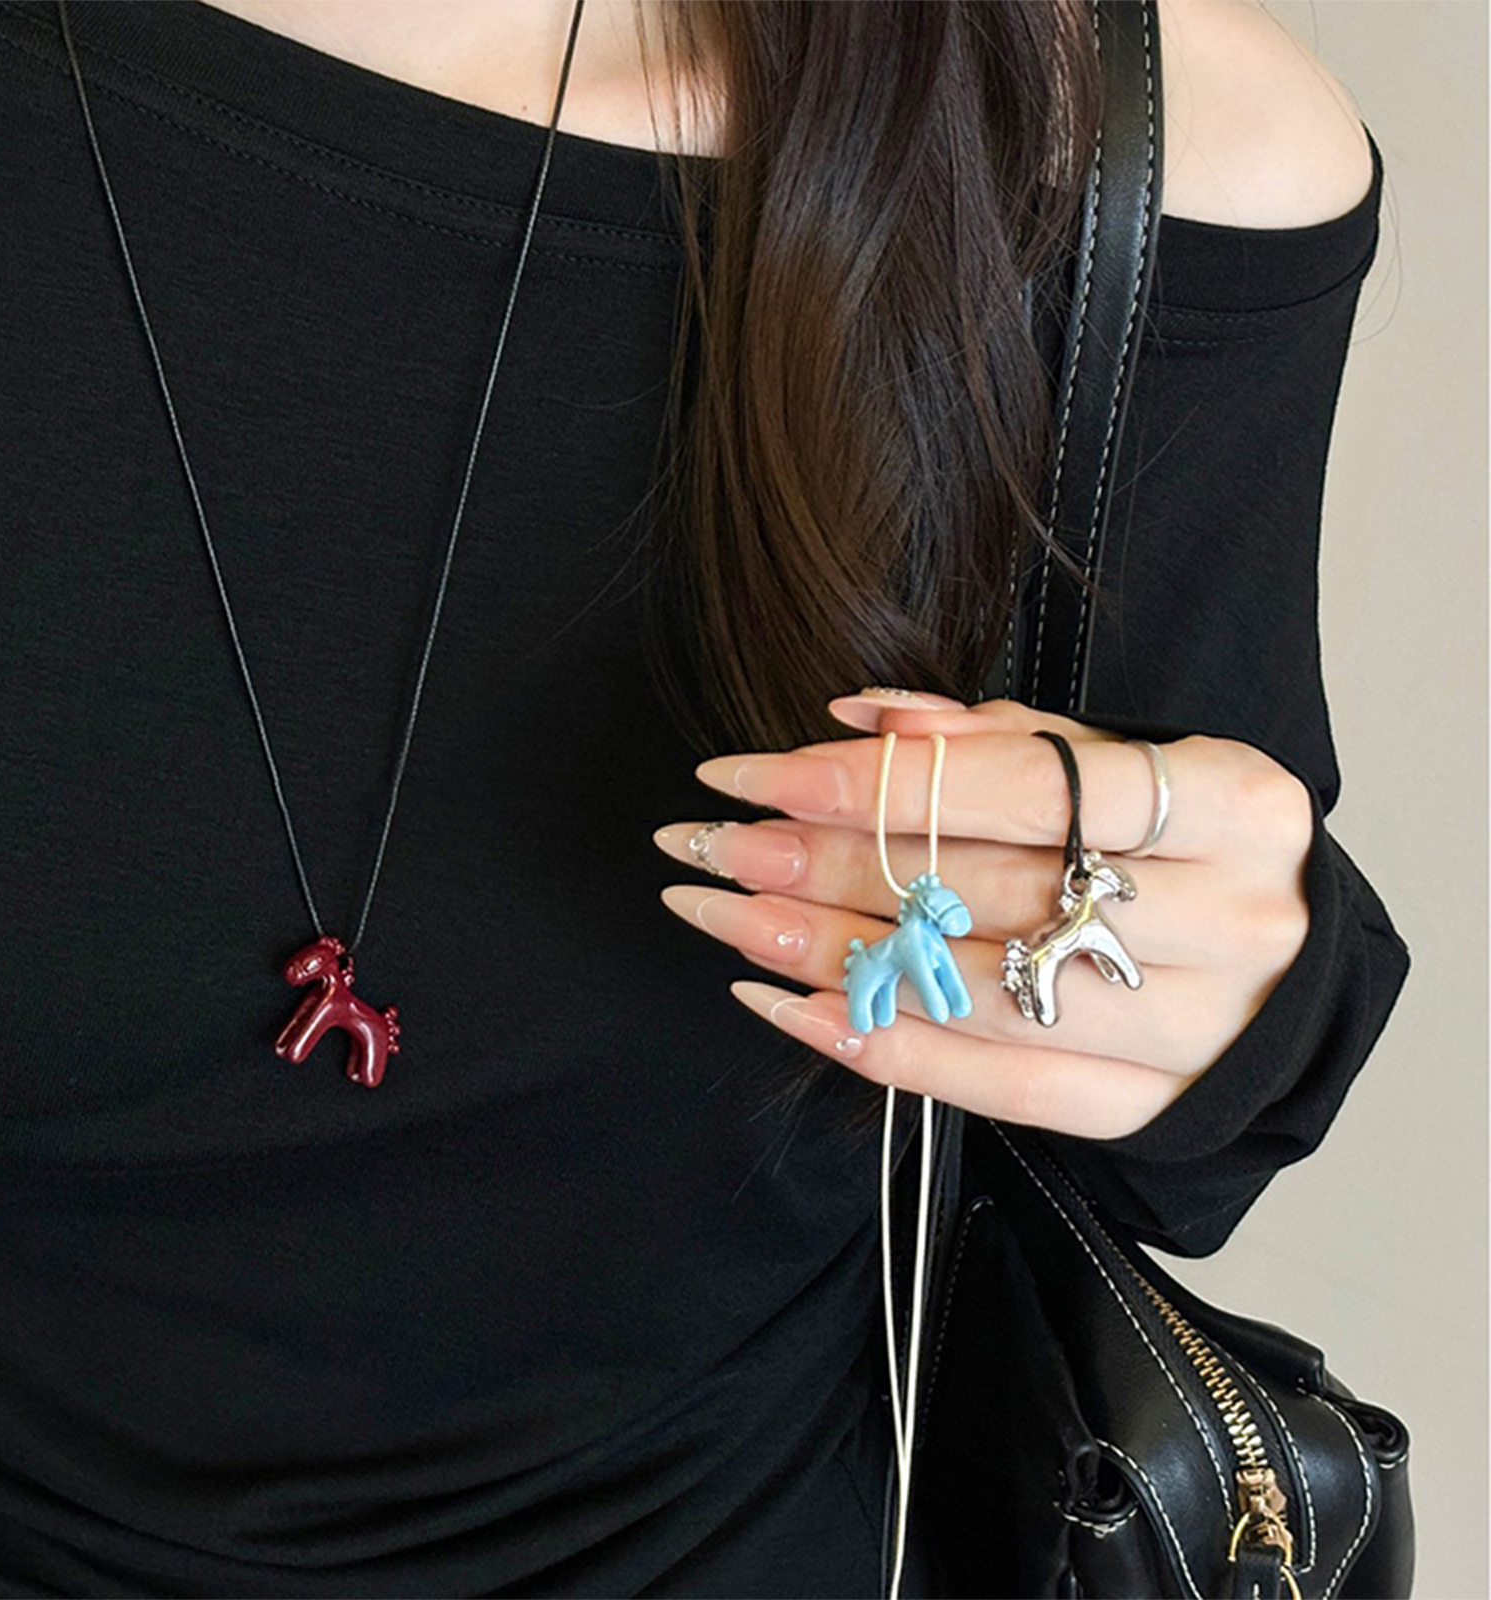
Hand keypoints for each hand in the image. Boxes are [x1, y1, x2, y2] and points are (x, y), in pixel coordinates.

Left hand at [652, 693, 1315, 1140]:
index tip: (760, 776)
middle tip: (717, 847)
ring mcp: (1193, 1030)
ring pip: (979, 995)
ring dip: (829, 956)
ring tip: (725, 919)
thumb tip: (858, 720)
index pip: (1028, 790)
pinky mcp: (1147, 1105)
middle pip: (988, 895)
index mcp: (1235, 807)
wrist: (1290, 966)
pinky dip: (882, 1047)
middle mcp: (1226, 922)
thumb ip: (997, 737)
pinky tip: (787, 1005)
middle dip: (829, 866)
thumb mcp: (1120, 761)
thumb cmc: (1184, 841)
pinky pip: (998, 1088)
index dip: (882, 783)